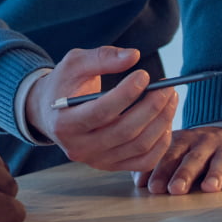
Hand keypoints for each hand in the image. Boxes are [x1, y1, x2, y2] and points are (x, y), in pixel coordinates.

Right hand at [23, 47, 177, 173]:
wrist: (51, 112)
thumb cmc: (64, 85)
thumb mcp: (74, 64)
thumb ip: (102, 57)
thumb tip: (134, 56)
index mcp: (64, 123)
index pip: (101, 111)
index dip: (126, 94)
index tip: (145, 75)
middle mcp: (78, 148)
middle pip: (125, 131)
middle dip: (152, 107)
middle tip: (167, 88)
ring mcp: (96, 160)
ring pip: (139, 146)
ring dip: (162, 122)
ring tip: (170, 99)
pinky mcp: (111, 166)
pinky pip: (144, 161)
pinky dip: (161, 144)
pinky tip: (165, 122)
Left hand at [136, 126, 221, 195]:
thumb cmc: (199, 150)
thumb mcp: (179, 152)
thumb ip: (160, 165)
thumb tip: (138, 182)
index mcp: (184, 140)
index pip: (168, 154)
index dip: (159, 170)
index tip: (150, 187)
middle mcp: (204, 141)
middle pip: (193, 158)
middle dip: (183, 174)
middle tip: (174, 189)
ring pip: (220, 159)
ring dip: (214, 173)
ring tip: (208, 188)